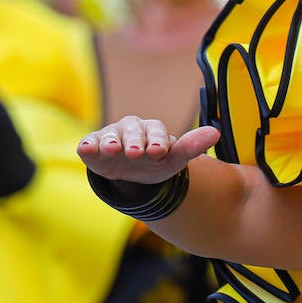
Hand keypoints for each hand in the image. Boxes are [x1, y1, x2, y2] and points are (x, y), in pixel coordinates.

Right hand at [78, 116, 219, 184]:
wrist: (131, 174)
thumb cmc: (155, 162)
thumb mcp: (174, 159)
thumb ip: (191, 147)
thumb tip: (216, 132)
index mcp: (154, 129)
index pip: (157, 131)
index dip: (158, 140)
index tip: (159, 151)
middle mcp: (132, 128)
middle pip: (133, 131)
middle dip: (134, 142)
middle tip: (136, 153)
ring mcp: (111, 136)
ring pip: (110, 136)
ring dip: (110, 141)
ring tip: (112, 149)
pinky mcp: (93, 146)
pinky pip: (89, 143)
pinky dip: (87, 145)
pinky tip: (85, 148)